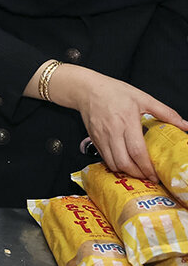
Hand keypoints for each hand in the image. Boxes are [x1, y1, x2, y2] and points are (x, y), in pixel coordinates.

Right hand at [71, 70, 187, 182]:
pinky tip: (123, 161)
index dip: (146, 167)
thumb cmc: (114, 92)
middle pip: (123, 162)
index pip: (137, 151)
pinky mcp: (93, 140)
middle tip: (147, 176)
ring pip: (112, 163)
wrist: (87, 90)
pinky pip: (104, 158)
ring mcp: (101, 137)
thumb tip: (185, 124)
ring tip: (136, 170)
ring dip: (125, 171)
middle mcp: (112, 132)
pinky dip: (115, 164)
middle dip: (137, 173)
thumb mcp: (143, 98)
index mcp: (126, 121)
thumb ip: (166, 112)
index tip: (154, 175)